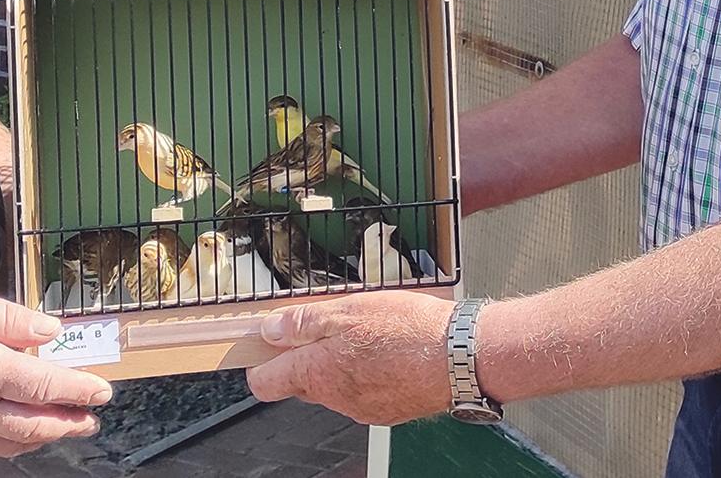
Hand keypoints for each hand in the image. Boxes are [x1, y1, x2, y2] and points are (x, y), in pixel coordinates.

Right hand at [0, 284, 112, 456]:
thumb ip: (11, 320)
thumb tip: (49, 331)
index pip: (48, 387)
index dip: (80, 390)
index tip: (102, 390)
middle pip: (36, 425)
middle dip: (70, 421)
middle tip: (92, 418)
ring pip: (13, 443)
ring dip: (45, 438)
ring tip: (66, 428)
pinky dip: (12, 445)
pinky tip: (20, 437)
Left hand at [246, 292, 454, 425]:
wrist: (461, 357)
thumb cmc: (408, 331)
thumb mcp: (347, 310)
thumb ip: (303, 323)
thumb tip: (270, 330)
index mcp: (317, 373)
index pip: (265, 383)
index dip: (260, 362)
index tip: (266, 342)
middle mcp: (335, 398)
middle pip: (301, 381)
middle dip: (306, 355)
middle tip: (327, 323)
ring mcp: (362, 408)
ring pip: (335, 385)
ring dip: (340, 361)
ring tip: (367, 332)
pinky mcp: (387, 410)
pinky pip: (363, 392)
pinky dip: (367, 372)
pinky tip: (387, 349)